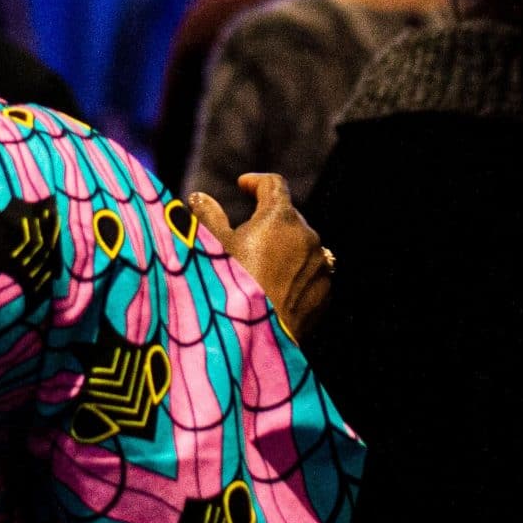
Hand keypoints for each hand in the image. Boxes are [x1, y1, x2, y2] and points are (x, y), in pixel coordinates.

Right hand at [189, 175, 331, 338]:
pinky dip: (293, 274)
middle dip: (268, 220)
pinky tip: (272, 290)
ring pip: (300, 247)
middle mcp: (307, 236)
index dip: (256, 182)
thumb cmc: (229, 288)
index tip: (243, 186)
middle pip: (288, 217)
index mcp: (280, 217)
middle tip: (242, 236)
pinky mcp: (324, 293)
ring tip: (257, 268)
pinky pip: (309, 274)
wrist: (254, 341)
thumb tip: (198, 198)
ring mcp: (319, 266)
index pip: (274, 185)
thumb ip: (207, 217)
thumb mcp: (212, 249)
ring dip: (282, 249)